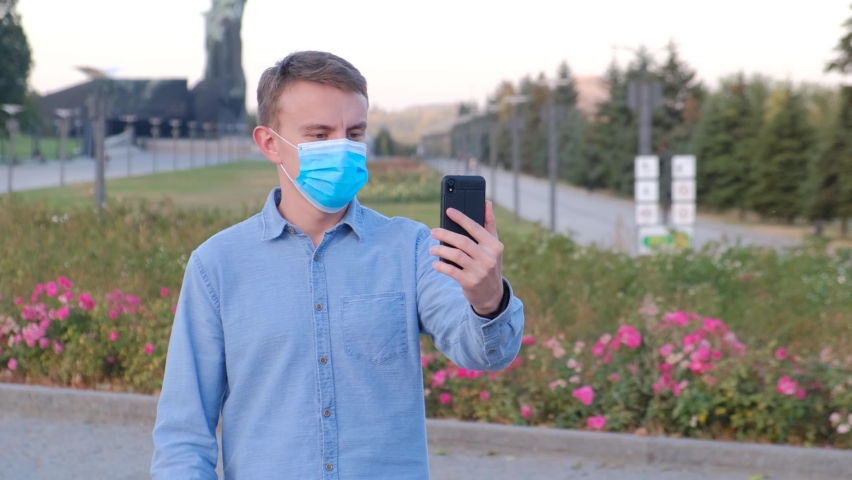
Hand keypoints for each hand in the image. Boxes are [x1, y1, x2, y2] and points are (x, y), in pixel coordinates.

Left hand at [429, 201, 504, 315]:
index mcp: (494, 246)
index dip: (462, 218)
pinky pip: (452, 271)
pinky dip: (441, 266)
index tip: (449, 211)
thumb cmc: (489, 264)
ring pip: (456, 256)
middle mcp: (488, 258)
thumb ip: (490, 224)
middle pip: (463, 242)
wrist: (492, 294)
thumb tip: (487, 203)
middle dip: (445, 235)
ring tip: (432, 249)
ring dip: (441, 250)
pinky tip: (435, 263)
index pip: (476, 228)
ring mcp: (479, 271)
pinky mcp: (470, 283)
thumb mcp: (493, 246)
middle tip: (433, 231)